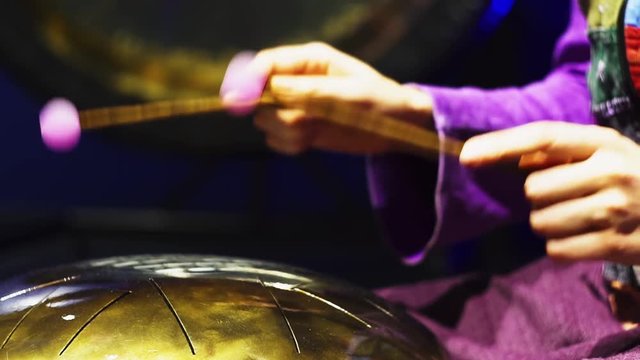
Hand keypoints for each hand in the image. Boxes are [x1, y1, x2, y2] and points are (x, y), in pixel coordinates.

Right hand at [226, 42, 433, 154]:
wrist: (399, 127)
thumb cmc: (380, 102)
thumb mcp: (347, 95)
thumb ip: (306, 91)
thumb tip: (267, 89)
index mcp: (308, 61)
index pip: (264, 65)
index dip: (247, 81)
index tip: (237, 101)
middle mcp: (297, 81)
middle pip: (260, 97)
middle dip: (276, 113)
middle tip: (306, 121)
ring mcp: (297, 106)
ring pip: (267, 121)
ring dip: (287, 131)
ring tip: (316, 130)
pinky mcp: (299, 128)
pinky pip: (277, 139)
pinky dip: (290, 145)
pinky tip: (312, 142)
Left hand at [460, 121, 639, 264]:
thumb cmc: (638, 181)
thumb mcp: (608, 154)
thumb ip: (563, 154)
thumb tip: (515, 159)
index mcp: (604, 143)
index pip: (542, 137)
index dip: (501, 146)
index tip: (467, 155)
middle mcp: (608, 171)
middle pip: (532, 190)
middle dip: (541, 198)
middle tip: (572, 198)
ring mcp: (613, 210)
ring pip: (540, 222)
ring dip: (552, 224)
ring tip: (585, 219)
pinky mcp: (614, 245)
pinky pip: (555, 250)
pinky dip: (565, 247)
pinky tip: (591, 238)